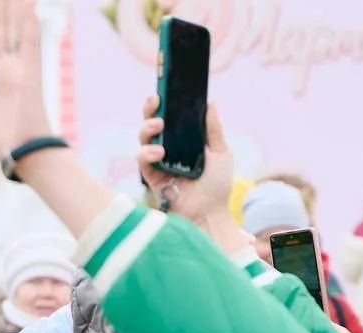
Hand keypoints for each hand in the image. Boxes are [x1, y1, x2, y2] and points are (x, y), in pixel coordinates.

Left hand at [0, 0, 52, 160]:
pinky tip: (26, 2)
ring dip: (14, 7)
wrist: (24, 154)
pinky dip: (28, 21)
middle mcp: (16, 66)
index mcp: (4, 73)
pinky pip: (29, 41)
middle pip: (7, 27)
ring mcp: (24, 68)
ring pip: (17, 27)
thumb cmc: (7, 138)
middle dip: (3, 6)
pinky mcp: (31, 73)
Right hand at [136, 96, 234, 226]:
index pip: (170, 117)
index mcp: (183, 140)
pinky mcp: (151, 176)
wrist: (209, 212)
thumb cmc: (216, 185)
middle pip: (152, 123)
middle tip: (156, 101)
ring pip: (143, 138)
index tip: (164, 90)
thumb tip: (211, 102)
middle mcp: (168, 148)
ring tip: (159, 126)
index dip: (164, 104)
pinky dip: (147, 152)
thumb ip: (213, 129)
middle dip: (150, 109)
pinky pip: (141, 159)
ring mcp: (158, 161)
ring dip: (147, 128)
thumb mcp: (221, 152)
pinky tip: (159, 152)